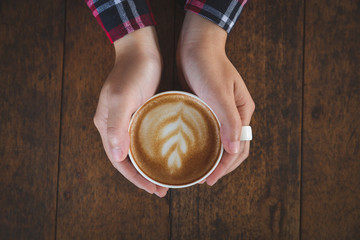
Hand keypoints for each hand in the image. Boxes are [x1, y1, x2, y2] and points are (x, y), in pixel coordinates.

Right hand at [93, 27, 167, 196]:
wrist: (140, 49)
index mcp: (107, 125)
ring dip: (147, 165)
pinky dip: (151, 150)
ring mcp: (125, 119)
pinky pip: (142, 138)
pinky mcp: (137, 113)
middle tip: (161, 188)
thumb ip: (118, 126)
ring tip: (163, 177)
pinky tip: (163, 154)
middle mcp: (114, 125)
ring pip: (135, 150)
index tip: (152, 188)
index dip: (135, 177)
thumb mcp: (124, 98)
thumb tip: (117, 156)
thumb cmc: (133, 71)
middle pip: (126, 158)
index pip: (118, 160)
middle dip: (142, 176)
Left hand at [177, 12, 254, 185]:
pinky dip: (204, 145)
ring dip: (212, 158)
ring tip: (198, 170)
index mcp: (242, 112)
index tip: (210, 179)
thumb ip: (229, 121)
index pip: (240, 147)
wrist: (195, 45)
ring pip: (220, 142)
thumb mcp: (219, 94)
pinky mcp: (208, 108)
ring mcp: (221, 112)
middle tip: (204, 180)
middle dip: (221, 166)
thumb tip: (235, 150)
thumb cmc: (207, 66)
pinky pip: (209, 131)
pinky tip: (192, 151)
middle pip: (233, 148)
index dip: (226, 166)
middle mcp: (234, 114)